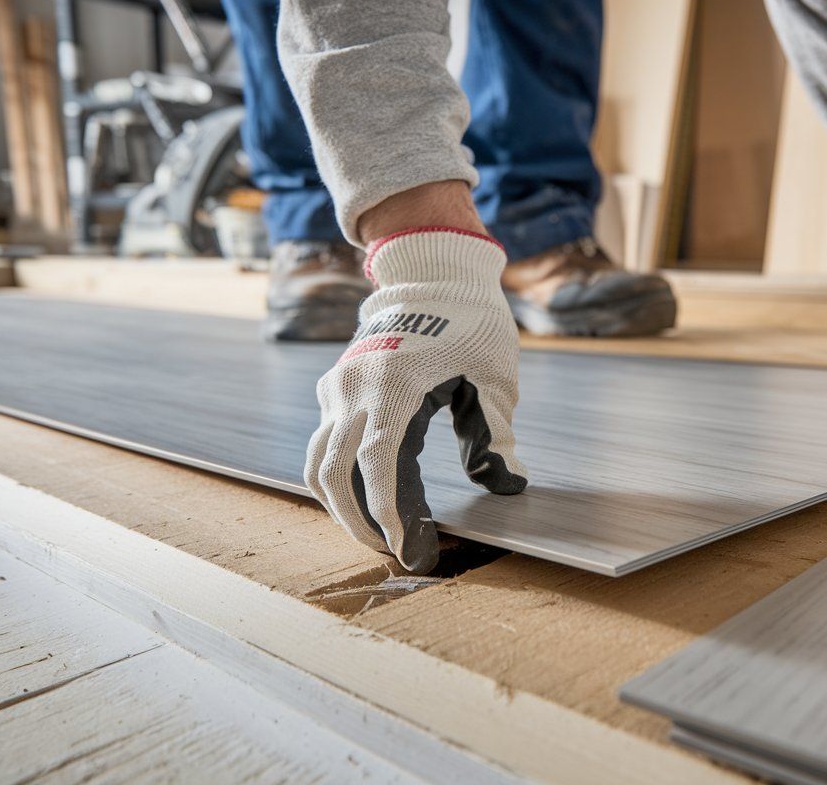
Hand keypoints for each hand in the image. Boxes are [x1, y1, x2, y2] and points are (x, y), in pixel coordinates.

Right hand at [304, 227, 527, 573]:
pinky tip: (368, 496)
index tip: (404, 550)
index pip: (378, 466)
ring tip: (376, 533)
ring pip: (318, 462)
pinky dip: (339, 476)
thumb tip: (508, 486)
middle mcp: (355, 387)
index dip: (387, 515)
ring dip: (341, 505)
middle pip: (333, 474)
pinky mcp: (335, 385)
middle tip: (391, 552)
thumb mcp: (495, 381)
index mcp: (396, 385)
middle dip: (358, 523)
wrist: (435, 274)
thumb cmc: (473, 324)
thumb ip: (495, 437)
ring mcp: (339, 386)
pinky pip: (324, 442)